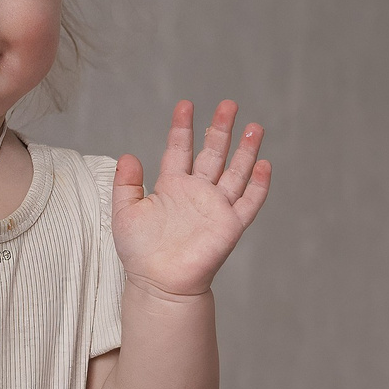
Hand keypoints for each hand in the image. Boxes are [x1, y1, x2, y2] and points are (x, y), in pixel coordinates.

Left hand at [112, 100, 271, 298]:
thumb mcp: (124, 213)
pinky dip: (258, 185)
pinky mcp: (230, 226)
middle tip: (229, 104)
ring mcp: (216, 208)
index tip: (186, 104)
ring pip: (236, 172)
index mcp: (172, 186)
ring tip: (255, 127)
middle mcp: (197, 192)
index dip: (183, 127)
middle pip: (213, 153)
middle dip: (221, 129)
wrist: (159, 284)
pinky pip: (249, 203)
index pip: (180, 149)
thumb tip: (127, 156)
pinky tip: (264, 164)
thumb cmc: (140, 253)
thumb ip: (125, 184)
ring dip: (246, 150)